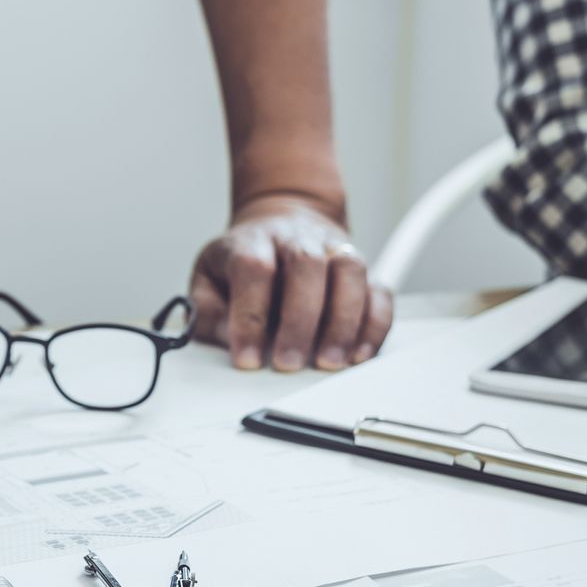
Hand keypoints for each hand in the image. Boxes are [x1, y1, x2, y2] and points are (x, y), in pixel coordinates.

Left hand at [189, 195, 393, 371]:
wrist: (281, 223)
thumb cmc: (244, 259)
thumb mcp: (208, 278)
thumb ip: (207, 310)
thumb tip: (224, 337)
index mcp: (254, 241)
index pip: (253, 268)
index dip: (249, 316)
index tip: (246, 358)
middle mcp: (298, 240)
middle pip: (306, 265)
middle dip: (299, 321)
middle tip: (288, 363)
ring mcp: (334, 251)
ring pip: (349, 272)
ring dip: (342, 322)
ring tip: (328, 362)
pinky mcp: (362, 272)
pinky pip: (379, 292)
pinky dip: (374, 325)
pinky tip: (358, 353)